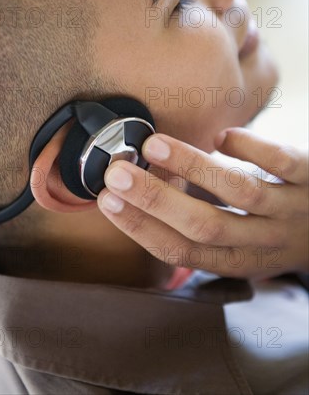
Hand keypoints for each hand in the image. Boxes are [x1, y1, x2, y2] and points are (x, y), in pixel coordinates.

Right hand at [97, 128, 308, 278]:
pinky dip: (249, 147)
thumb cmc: (274, 231)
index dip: (140, 227)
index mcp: (236, 258)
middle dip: (154, 199)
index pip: (180, 251)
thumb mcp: (239, 242)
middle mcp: (263, 240)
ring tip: (154, 145)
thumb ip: (197, 220)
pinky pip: (281, 162)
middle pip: (203, 225)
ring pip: (238, 191)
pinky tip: (222, 136)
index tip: (106, 200)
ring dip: (191, 167)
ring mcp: (290, 209)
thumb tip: (144, 192)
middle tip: (117, 173)